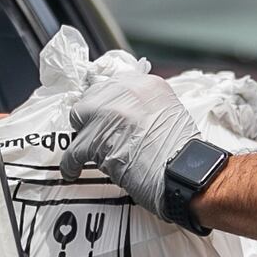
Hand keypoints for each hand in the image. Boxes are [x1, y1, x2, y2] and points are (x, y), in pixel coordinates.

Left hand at [62, 69, 201, 219]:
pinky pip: (73, 149)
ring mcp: (110, 113)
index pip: (112, 84)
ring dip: (82, 139)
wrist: (186, 173)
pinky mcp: (97, 138)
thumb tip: (123, 115)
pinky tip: (72, 171)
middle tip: (95, 134)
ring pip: (80, 121)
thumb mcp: (169, 113)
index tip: (102, 114)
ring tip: (84, 154)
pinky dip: (71, 163)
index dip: (105, 103)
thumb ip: (144, 106)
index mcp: (146, 84)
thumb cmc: (181, 152)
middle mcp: (126, 91)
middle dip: (91, 117)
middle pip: (92, 97)